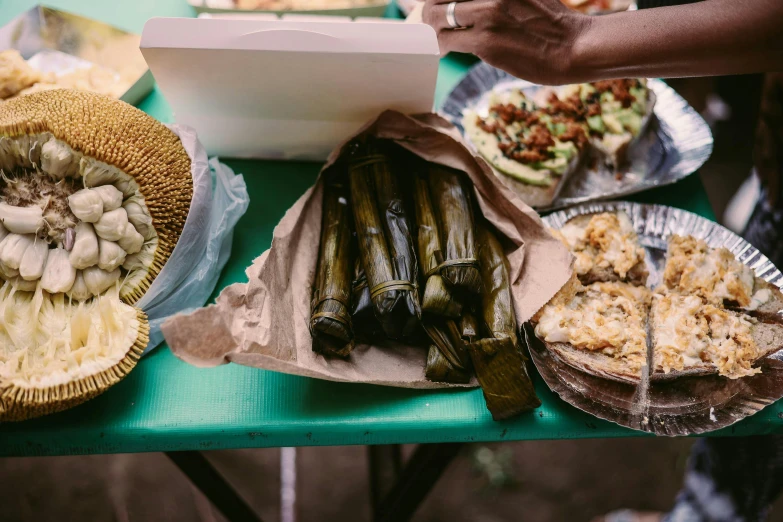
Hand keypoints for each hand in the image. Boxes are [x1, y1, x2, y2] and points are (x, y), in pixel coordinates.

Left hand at [422, 0, 589, 84]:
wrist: (575, 47)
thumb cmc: (553, 22)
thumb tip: (474, 3)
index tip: (437, 1)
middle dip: (431, 4)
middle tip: (430, 15)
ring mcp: (487, 13)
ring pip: (439, 15)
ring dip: (433, 25)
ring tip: (437, 33)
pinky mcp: (485, 41)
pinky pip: (447, 40)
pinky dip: (441, 44)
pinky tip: (444, 48)